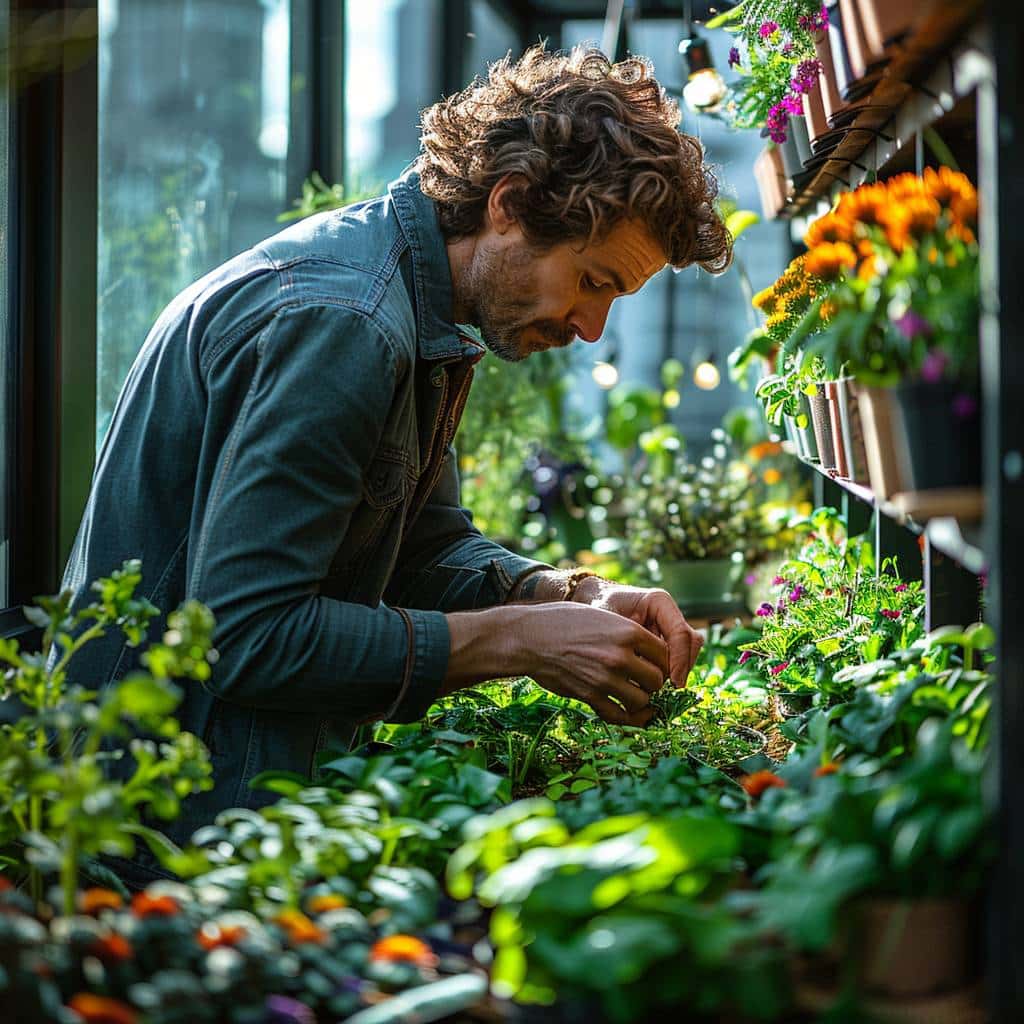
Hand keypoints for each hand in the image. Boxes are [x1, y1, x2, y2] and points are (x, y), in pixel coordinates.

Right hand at [512, 602, 669, 725]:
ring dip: (640, 701)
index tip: (655, 665)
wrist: (530, 637)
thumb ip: (628, 633)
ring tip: (633, 693)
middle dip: (653, 683)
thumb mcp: (603, 616)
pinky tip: (630, 714)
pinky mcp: (590, 696)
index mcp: (628, 631)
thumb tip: (652, 654)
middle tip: (644, 681)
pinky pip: (618, 715)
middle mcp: (620, 656)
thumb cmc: (564, 621)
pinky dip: (628, 718)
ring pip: (642, 701)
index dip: (663, 662)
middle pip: (657, 680)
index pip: (665, 654)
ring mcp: (605, 678)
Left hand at [571, 578, 702, 688]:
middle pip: (690, 645)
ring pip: (686, 656)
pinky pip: (673, 663)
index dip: (681, 660)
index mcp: (659, 602)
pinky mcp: (664, 644)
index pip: (681, 633)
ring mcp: (668, 629)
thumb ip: (628, 641)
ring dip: (674, 675)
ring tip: (655, 690)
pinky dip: (665, 677)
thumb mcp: (608, 621)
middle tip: (666, 691)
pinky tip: (650, 688)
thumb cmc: (598, 610)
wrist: (592, 605)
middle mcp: (668, 614)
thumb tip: (648, 673)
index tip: (674, 683)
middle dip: (681, 670)